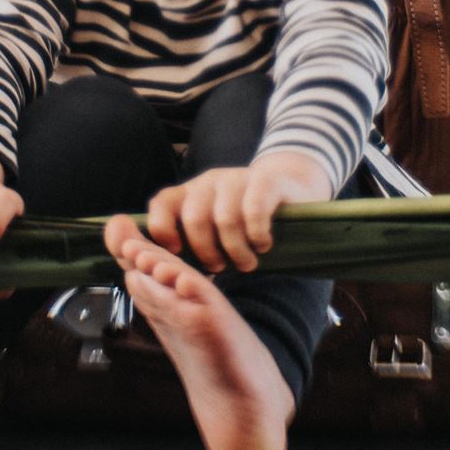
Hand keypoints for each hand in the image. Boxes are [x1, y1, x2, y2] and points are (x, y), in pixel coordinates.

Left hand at [143, 152, 332, 274]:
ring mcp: (237, 178)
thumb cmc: (243, 220)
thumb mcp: (212, 227)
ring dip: (236, 250)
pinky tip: (262, 245)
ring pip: (226, 219)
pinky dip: (257, 235)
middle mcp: (209, 182)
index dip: (163, 231)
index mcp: (189, 192)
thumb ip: (189, 242)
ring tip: (246, 264)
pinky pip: (254, 210)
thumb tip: (166, 271)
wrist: (289, 187)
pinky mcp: (265, 181)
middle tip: (220, 268)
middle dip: (206, 252)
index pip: (161, 203)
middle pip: (194, 218)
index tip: (177, 255)